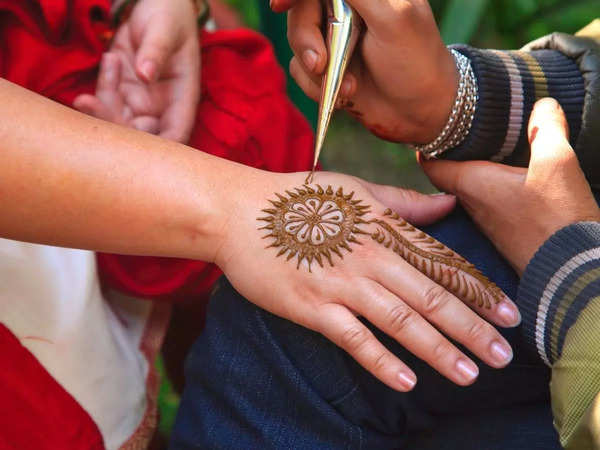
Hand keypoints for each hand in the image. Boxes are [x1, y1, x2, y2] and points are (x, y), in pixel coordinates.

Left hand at [74, 0, 199, 142]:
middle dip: (115, 126)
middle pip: (141, 138)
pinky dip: (100, 87)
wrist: (153, 3)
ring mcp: (140, 102)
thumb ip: (157, 50)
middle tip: (94, 101)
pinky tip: (110, 58)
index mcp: (183, 98)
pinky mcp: (121, 92)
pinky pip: (105, 102)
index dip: (158, 149)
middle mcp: (162, 108)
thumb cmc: (169, 15)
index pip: (175, 136)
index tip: (131, 143)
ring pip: (118, 123)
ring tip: (109, 60)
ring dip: (102, 105)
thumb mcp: (165, 29)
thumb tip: (146, 74)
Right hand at [215, 171, 520, 390]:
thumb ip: (403, 202)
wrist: (241, 213)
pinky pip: (354, 338)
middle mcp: (370, 256)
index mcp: (384, 227)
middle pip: (431, 296)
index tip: (510, 316)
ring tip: (469, 373)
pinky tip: (408, 381)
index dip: (479, 291)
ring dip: (438, 349)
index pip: (442, 263)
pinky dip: (382, 360)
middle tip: (503, 356)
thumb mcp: (355, 189)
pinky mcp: (313, 307)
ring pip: (401, 320)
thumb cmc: (299, 199)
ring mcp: (342, 283)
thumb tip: (448, 202)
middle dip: (471, 328)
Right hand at [272, 0, 456, 142]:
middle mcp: (347, 8)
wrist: (421, 113)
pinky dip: (316, 87)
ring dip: (316, 70)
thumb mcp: (391, 17)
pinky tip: (345, 95)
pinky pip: (300, 70)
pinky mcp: (327, 67)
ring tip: (349, 87)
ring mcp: (335, 38)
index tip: (279, 5)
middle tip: (320, 63)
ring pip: (296, 42)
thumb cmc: (416, 61)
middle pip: (301, 10)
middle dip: (306, 39)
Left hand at [421, 98, 599, 274]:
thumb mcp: (557, 164)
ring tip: (488, 146)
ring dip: (475, 169)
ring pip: (470, 188)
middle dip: (453, 151)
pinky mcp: (505, 233)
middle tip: (462, 129)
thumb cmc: (556, 219)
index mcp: (471, 184)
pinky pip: (490, 202)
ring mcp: (487, 222)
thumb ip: (547, 129)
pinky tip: (514, 177)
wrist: (571, 272)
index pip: (430, 162)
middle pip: (449, 173)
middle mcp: (471, 204)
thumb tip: (542, 103)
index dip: (427, 142)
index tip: (430, 125)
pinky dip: (494, 185)